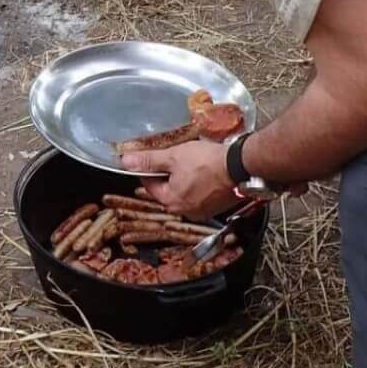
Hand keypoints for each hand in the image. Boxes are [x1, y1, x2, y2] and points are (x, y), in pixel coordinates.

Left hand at [121, 140, 235, 218]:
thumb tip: (126, 162)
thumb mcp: (173, 156)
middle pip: (168, 190)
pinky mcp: (217, 207)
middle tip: (176, 157)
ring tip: (192, 162)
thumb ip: (148, 160)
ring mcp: (203, 211)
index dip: (150, 169)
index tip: (156, 157)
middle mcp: (186, 211)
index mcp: (171, 201)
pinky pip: (201, 195)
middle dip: (169, 174)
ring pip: (185, 192)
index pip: (150, 185)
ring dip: (184, 179)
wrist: (240, 166)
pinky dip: (199, 184)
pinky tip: (205, 171)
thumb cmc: (208, 162)